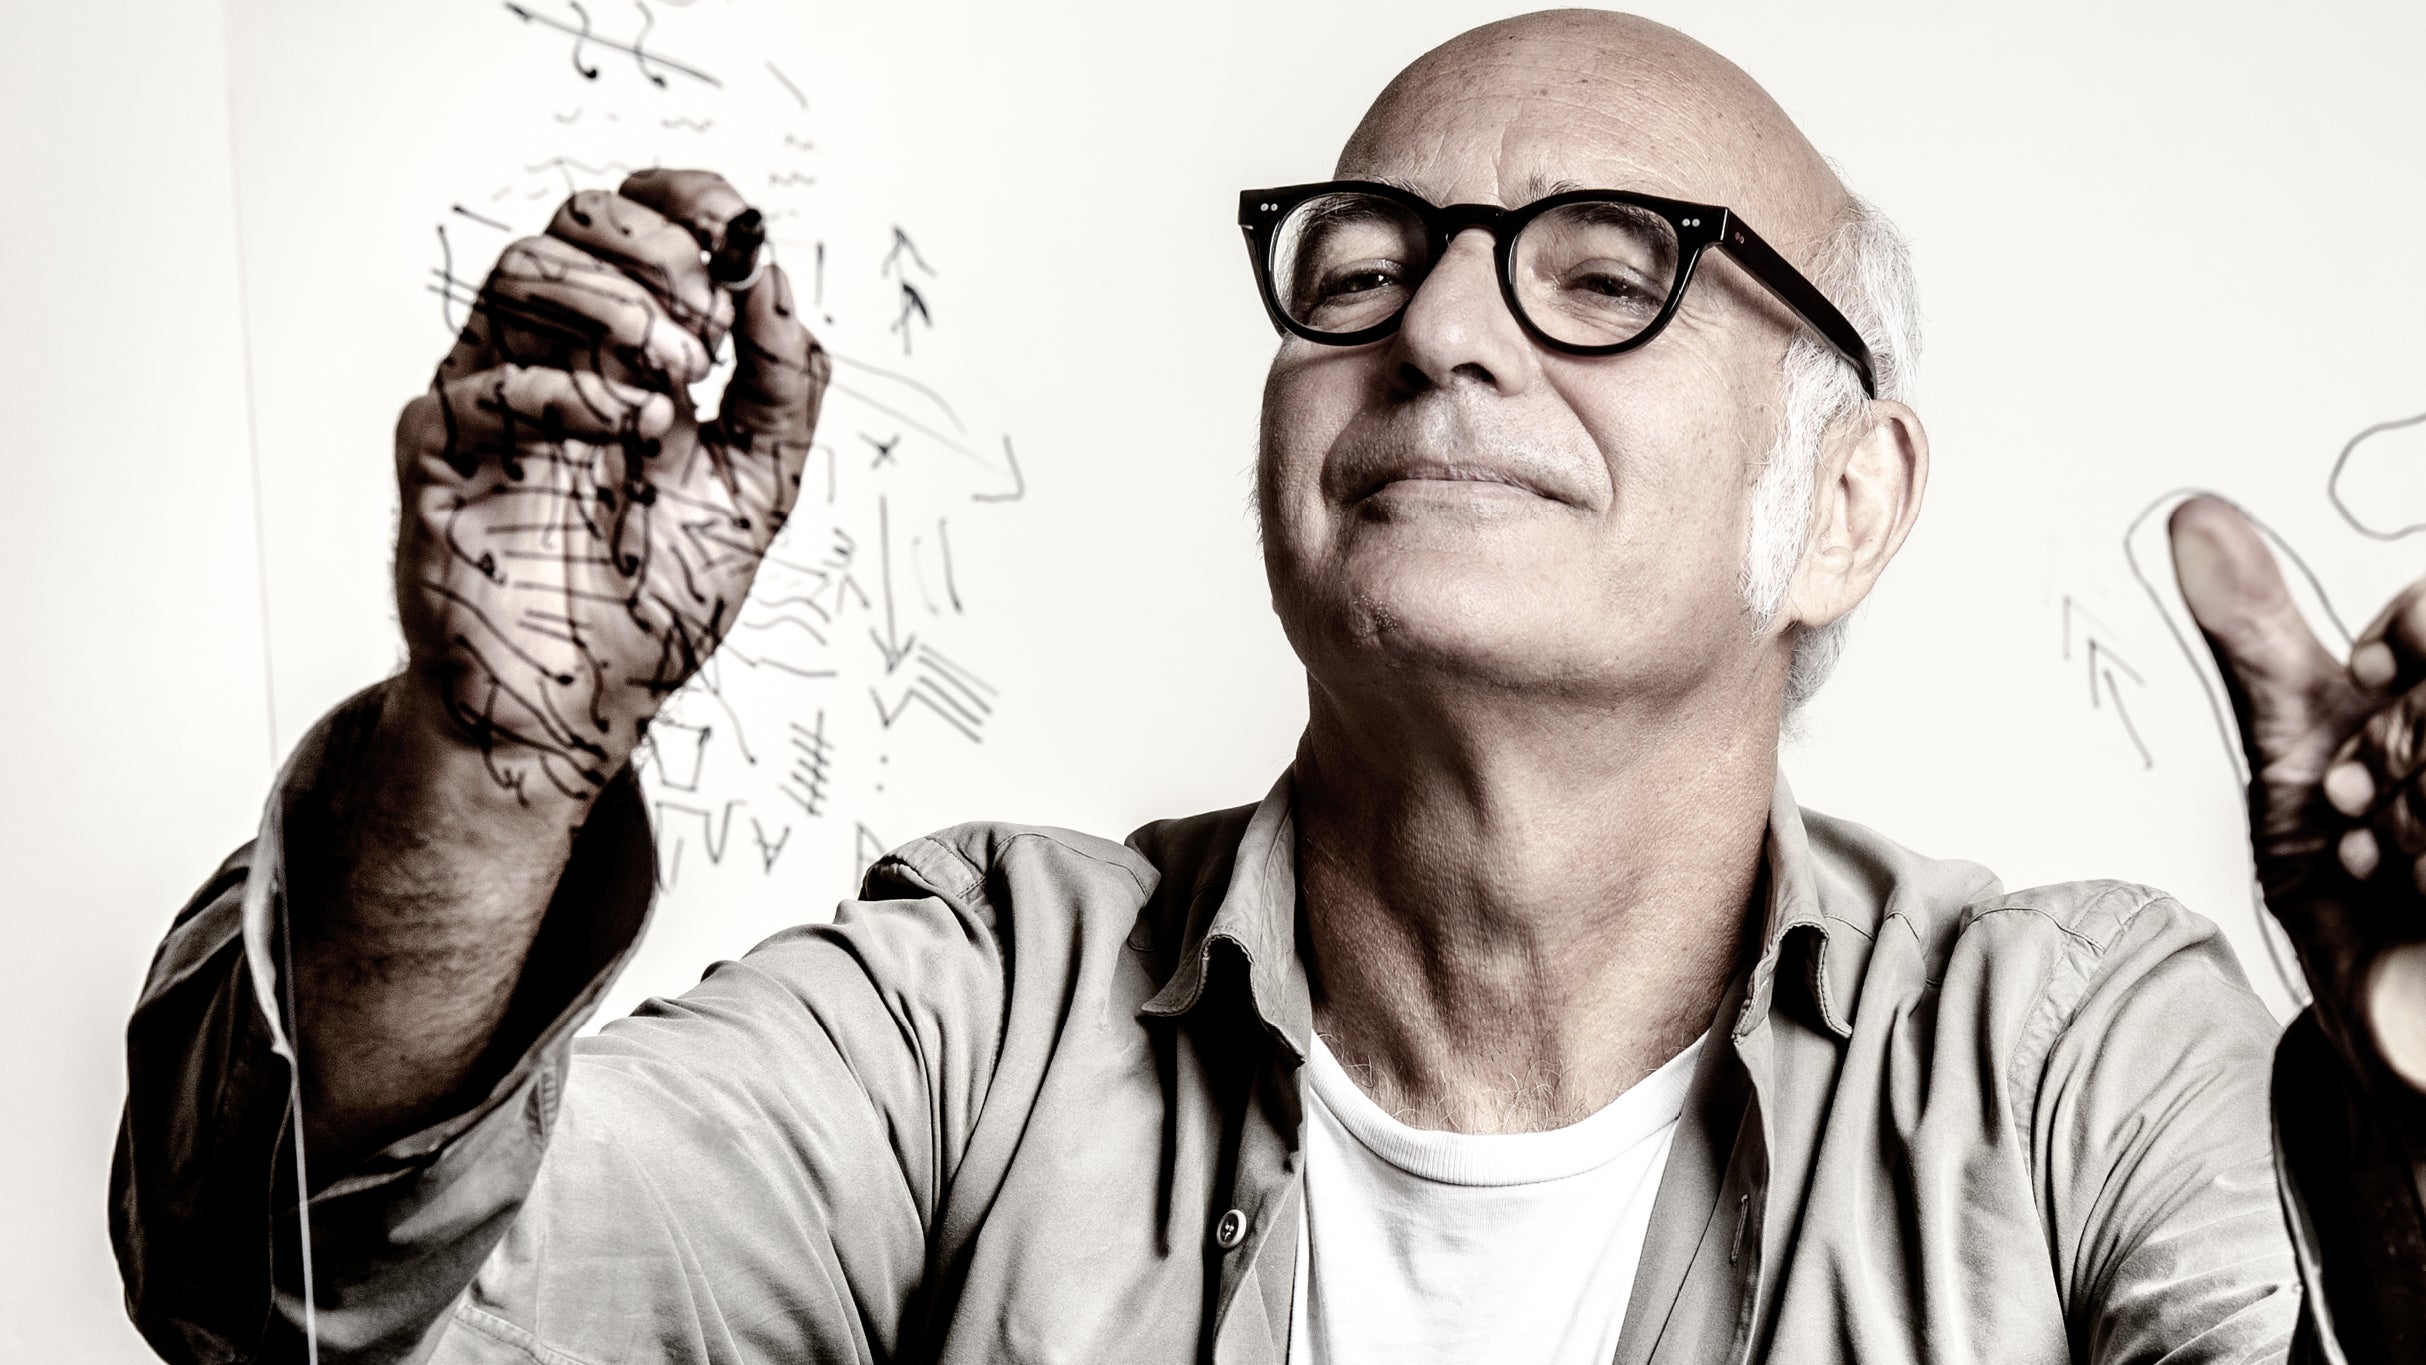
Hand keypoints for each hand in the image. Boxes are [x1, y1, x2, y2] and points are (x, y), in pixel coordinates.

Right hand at [392, 169, 826, 806]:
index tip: (734, 231)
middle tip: (709, 334)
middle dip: (655, 254)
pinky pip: (477, 384)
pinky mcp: (440, 458)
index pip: (635, 223)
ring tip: (675, 379)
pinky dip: (565, 390)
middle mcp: (555, 358)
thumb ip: (782, 386)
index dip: (683, 201)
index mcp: (625, 351)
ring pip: (518, 272)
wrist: (584, 709)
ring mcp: (492, 400)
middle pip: (574, 222)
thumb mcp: (759, 487)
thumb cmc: (657, 602)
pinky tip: (631, 432)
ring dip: (612, 305)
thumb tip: (773, 279)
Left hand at [2172, 496, 2425, 1093]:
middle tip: (2360, 796)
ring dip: (2410, 814)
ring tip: (2376, 850)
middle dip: (2397, 746)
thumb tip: (2193, 514)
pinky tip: (2399, 892)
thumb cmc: (2354, 875)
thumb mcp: (2292, 742)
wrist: (2380, 1009)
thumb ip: (2257, 631)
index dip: (2408, 635)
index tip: (2361, 680)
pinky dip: (2420, 868)